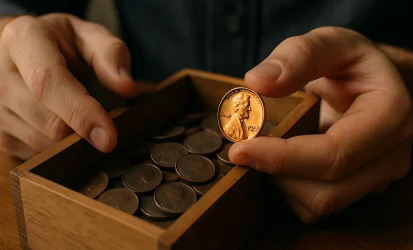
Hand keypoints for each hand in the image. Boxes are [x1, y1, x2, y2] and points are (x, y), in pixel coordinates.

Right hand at [0, 14, 142, 159]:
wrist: (19, 50)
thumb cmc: (59, 43)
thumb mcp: (88, 36)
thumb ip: (110, 55)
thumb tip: (127, 88)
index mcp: (22, 40)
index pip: (48, 83)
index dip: (81, 113)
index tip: (108, 138)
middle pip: (48, 123)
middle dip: (85, 130)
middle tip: (105, 122)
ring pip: (44, 144)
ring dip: (74, 138)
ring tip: (79, 114)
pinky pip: (36, 154)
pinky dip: (59, 146)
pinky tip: (65, 125)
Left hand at [228, 27, 412, 222]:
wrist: (381, 84)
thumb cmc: (357, 64)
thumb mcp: (332, 44)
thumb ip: (298, 56)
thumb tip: (257, 82)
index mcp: (389, 118)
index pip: (332, 156)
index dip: (281, 158)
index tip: (240, 149)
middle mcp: (390, 157)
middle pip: (324, 191)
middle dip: (276, 173)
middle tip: (245, 147)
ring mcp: (378, 178)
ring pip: (319, 204)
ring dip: (282, 184)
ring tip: (266, 151)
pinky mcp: (361, 188)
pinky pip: (318, 206)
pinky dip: (291, 191)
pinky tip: (282, 163)